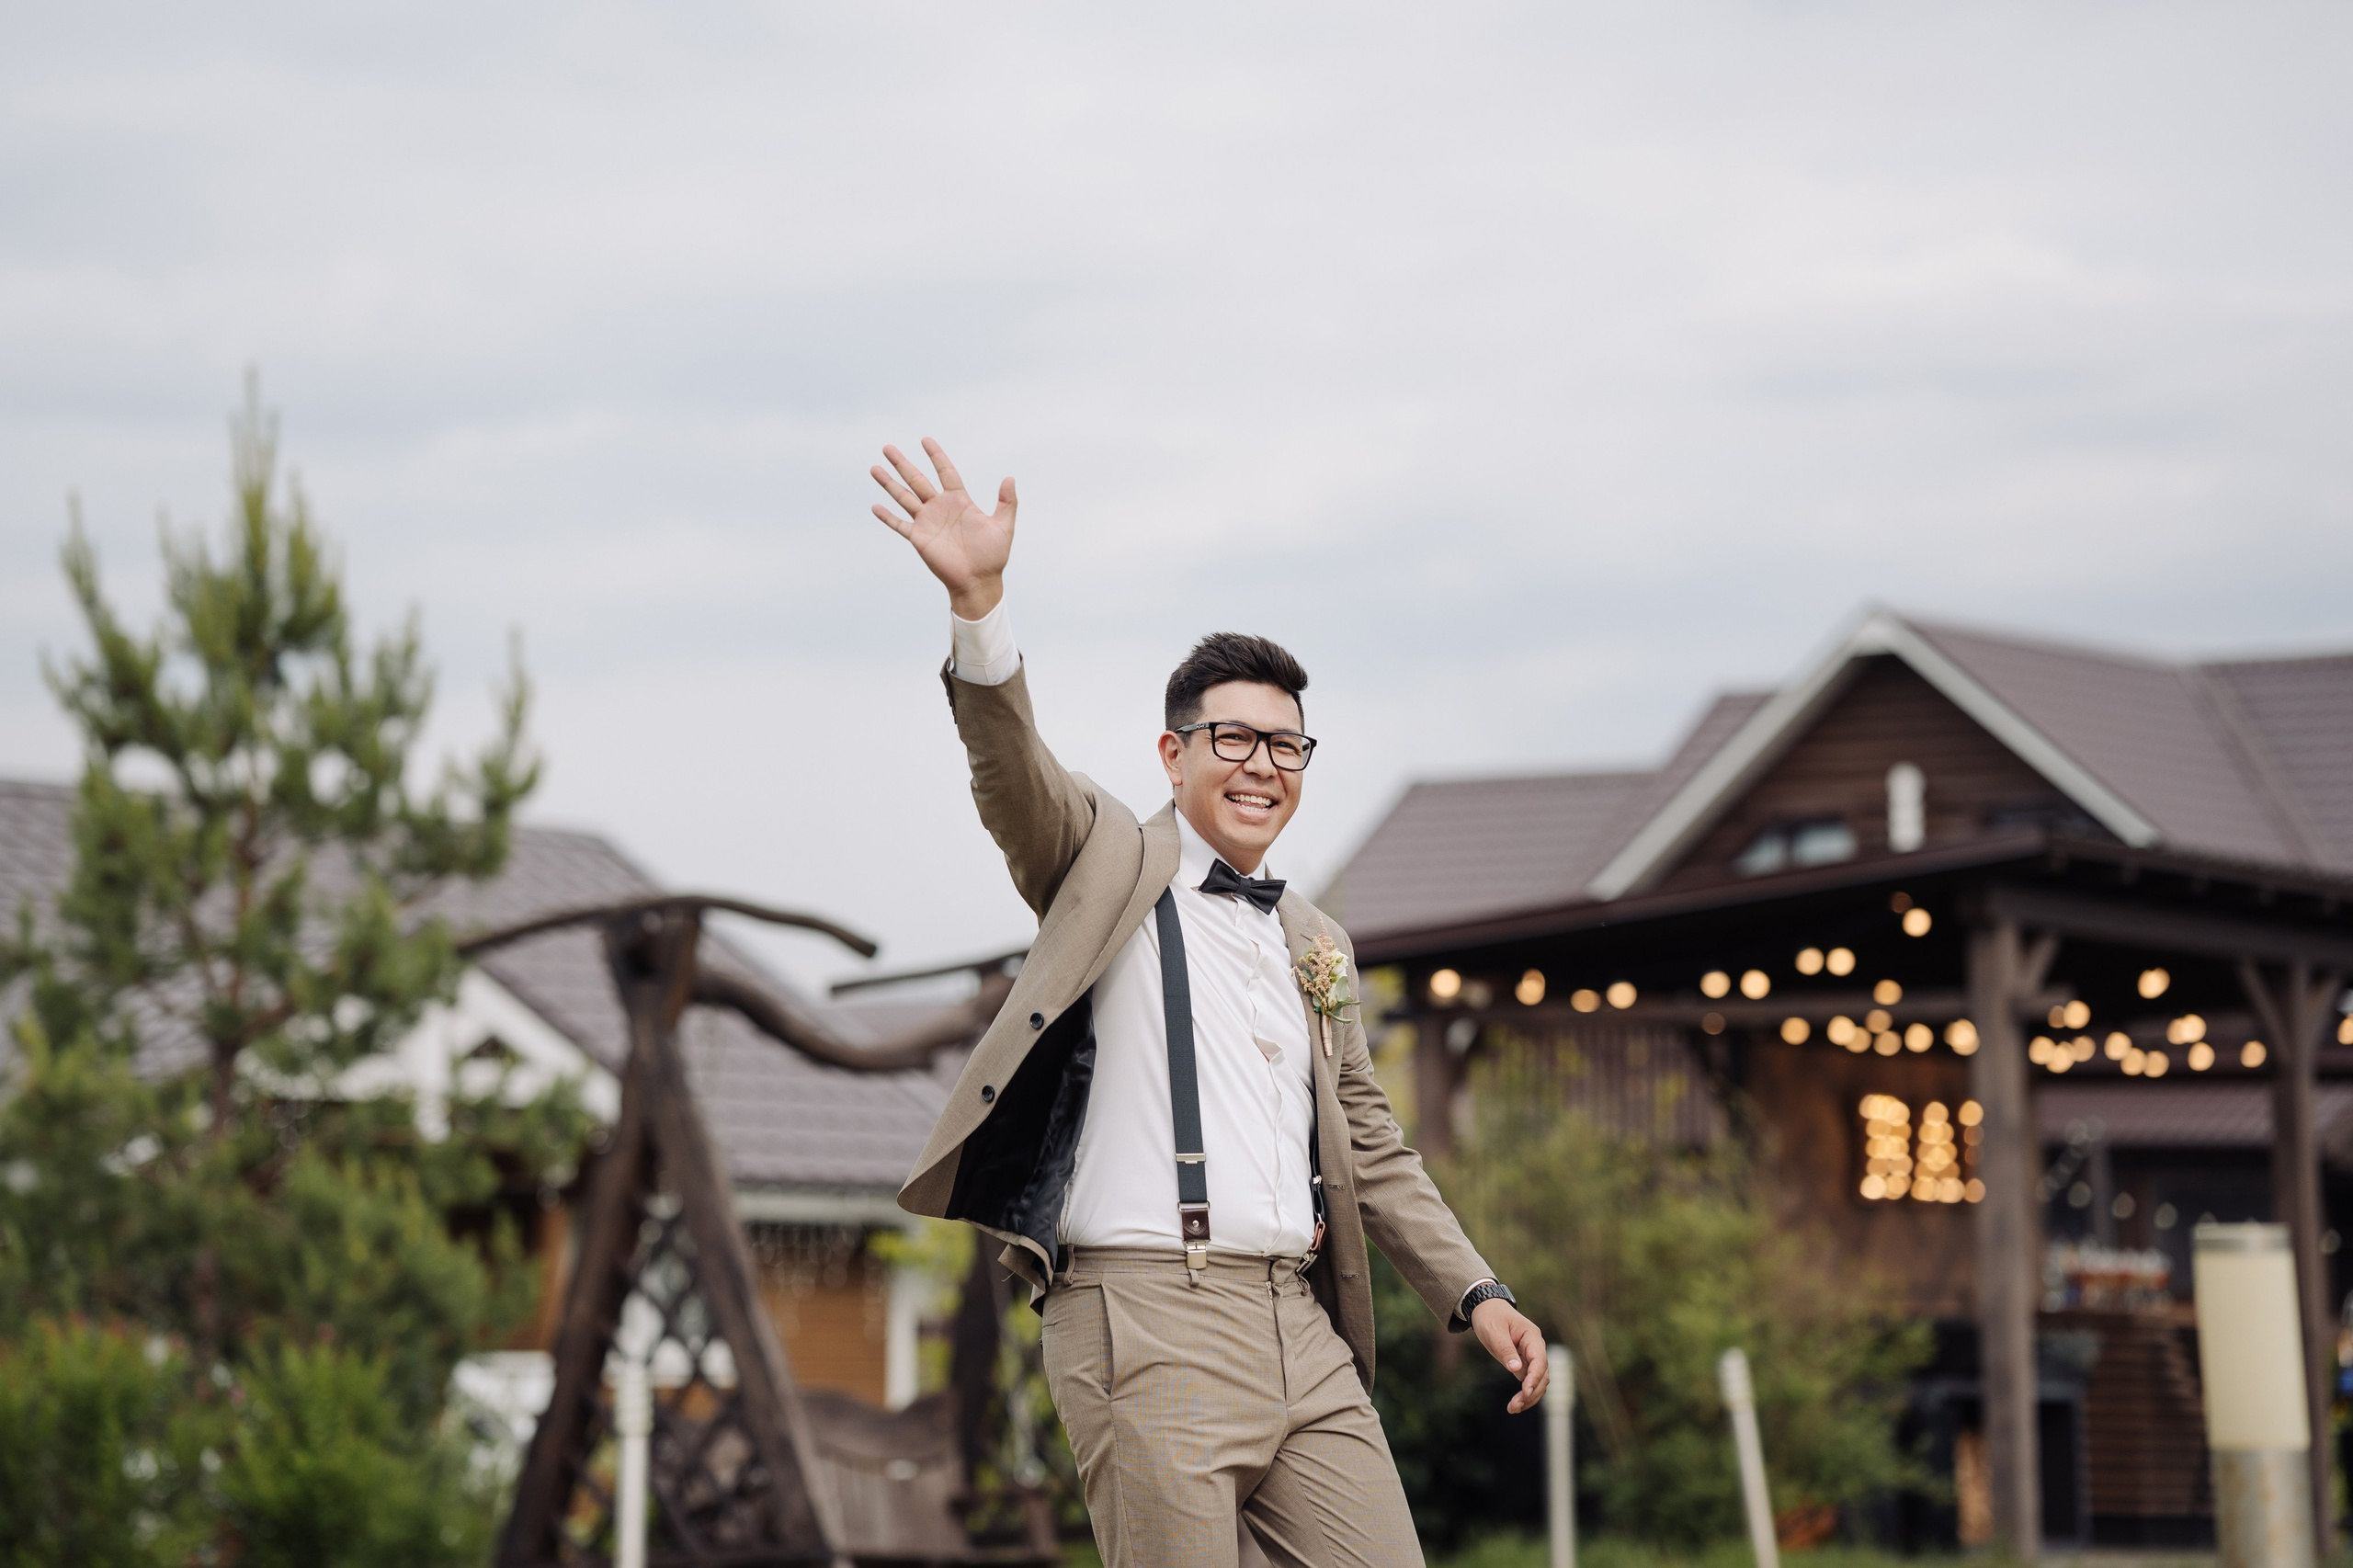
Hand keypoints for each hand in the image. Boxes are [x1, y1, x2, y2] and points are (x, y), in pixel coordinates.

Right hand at [870, 438, 1016, 618]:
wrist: (978, 581)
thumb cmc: (993, 556)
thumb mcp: (1003, 526)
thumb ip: (1007, 502)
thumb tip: (1010, 478)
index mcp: (959, 500)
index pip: (945, 471)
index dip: (936, 456)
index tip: (925, 440)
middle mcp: (940, 507)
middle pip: (917, 479)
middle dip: (902, 464)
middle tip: (887, 447)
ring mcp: (927, 522)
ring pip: (904, 497)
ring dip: (889, 483)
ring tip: (875, 468)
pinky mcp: (919, 538)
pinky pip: (900, 524)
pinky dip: (887, 516)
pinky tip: (875, 506)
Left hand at [1472, 1298, 1549, 1413]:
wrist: (1486, 1309)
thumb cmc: (1490, 1317)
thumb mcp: (1494, 1331)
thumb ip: (1505, 1349)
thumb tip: (1517, 1370)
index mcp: (1532, 1337)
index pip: (1540, 1361)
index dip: (1535, 1378)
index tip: (1526, 1392)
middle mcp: (1535, 1348)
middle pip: (1542, 1375)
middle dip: (1532, 1392)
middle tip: (1514, 1406)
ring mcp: (1531, 1356)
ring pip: (1538, 1381)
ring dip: (1529, 1397)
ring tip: (1513, 1409)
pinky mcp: (1524, 1363)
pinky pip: (1529, 1381)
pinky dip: (1525, 1394)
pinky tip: (1515, 1405)